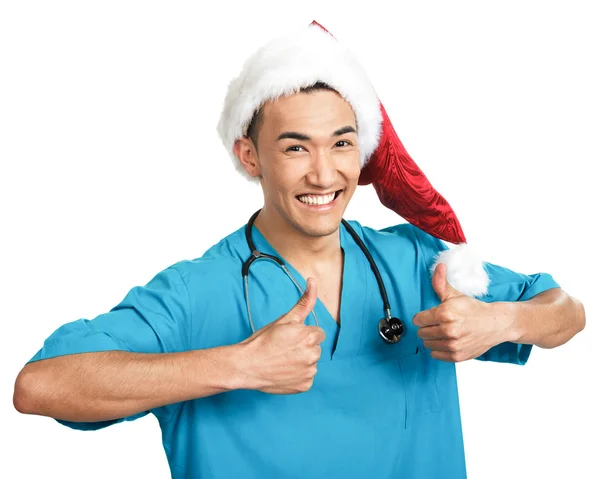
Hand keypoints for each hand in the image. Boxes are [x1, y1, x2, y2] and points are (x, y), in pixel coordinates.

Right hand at [237, 278, 325, 393]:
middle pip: (315, 348)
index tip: (289, 338)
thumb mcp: (284, 319)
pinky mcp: (305, 386)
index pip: (317, 333)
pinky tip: (284, 372)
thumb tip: (312, 281)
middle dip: (303, 347)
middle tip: (284, 349)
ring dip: (301, 361)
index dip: (303, 334)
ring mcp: (309, 372)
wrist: (247, 365)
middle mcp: (313, 354)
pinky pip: (307, 377)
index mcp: (310, 336)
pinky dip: (298, 375)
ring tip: (283, 361)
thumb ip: (304, 301)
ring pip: (311, 362)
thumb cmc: (263, 341)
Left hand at [412, 263, 505, 361]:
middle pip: (421, 332)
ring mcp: (453, 344)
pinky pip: (435, 355)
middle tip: (438, 324)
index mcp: (445, 313)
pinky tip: (446, 341)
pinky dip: (438, 349)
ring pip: (427, 344)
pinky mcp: (457, 356)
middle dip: (427, 327)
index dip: (422, 317)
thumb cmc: (473, 309)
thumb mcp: (455, 294)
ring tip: (443, 332)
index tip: (429, 316)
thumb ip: (440, 283)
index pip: (418, 320)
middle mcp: (448, 330)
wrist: (495, 324)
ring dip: (432, 339)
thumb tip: (438, 266)